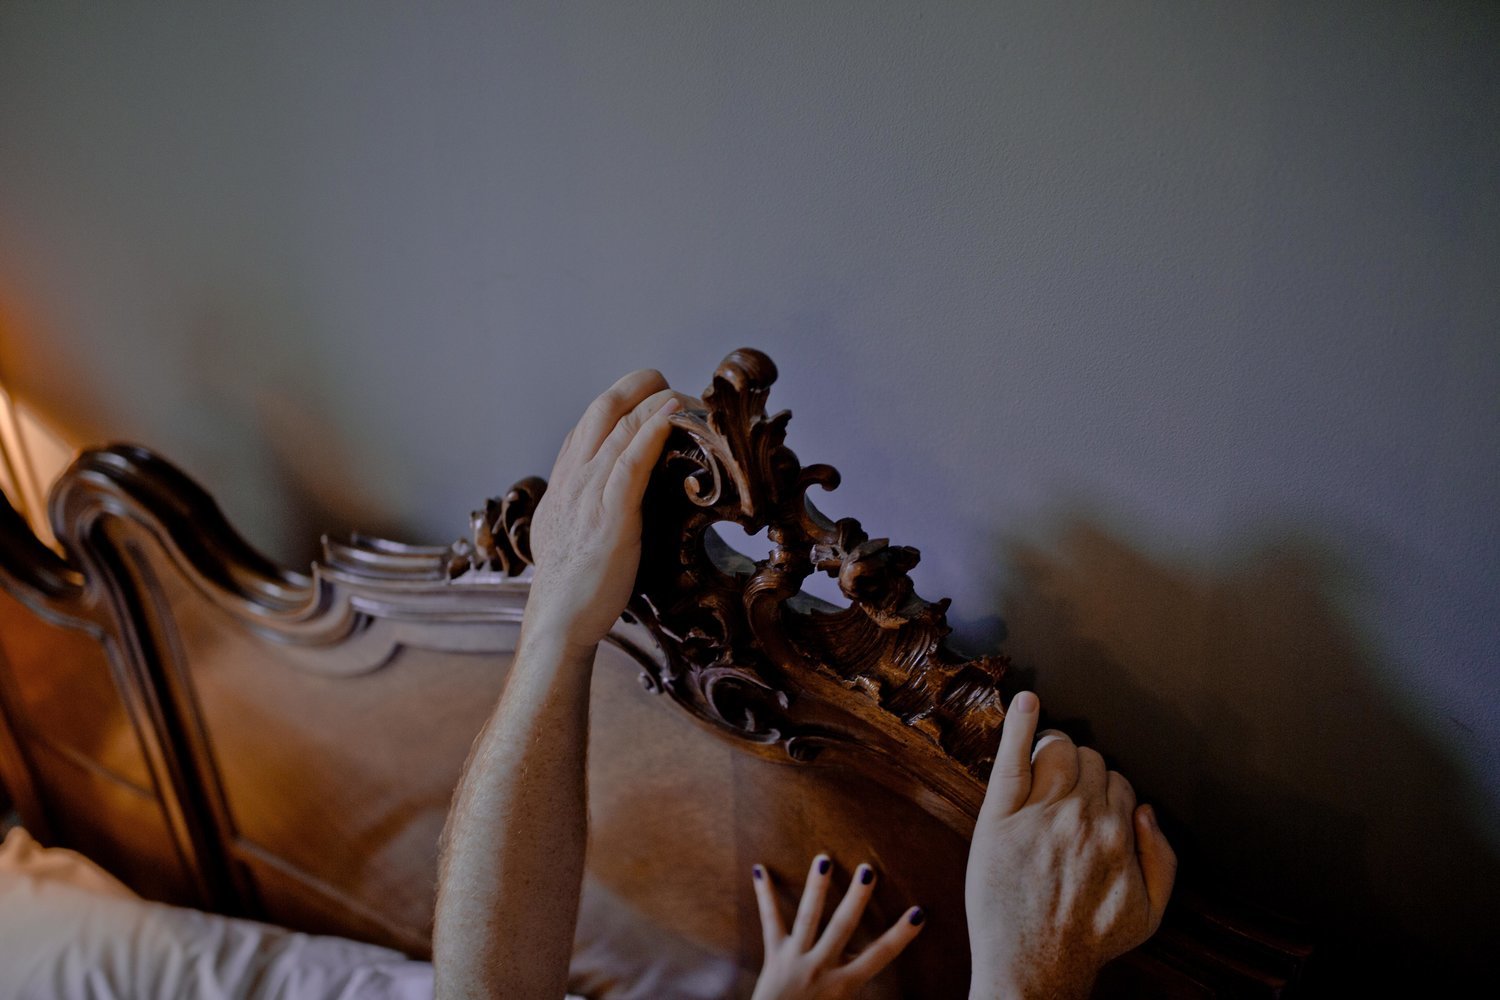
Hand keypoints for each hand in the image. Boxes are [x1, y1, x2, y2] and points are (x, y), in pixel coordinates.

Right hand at [522, 369, 687, 653]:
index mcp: (565, 479)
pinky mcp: (610, 515)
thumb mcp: (568, 531)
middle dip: (636, 385)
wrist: (559, 619)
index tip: (648, 394)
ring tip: (683, 394)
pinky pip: (632, 462)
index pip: (589, 422)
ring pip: (620, 428)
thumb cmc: (571, 583)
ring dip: (654, 403)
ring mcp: (589, 493)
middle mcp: (573, 477)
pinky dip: (652, 432)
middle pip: (602, 408)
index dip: (620, 401)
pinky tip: (671, 415)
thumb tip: (603, 496)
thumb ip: (583, 506)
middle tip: (666, 380)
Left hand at [750, 854, 924, 999]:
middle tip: (867, 870)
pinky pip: (770, 921)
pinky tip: (760, 869)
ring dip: (817, 887)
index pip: (879, 955)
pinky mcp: (775, 954)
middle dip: (857, 898)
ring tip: (824, 859)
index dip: (900, 935)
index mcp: (843, 984)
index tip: (918, 913)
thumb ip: (862, 992)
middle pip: (843, 926)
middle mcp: (822, 966)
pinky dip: (764, 895)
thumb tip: (884, 978)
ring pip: (809, 917)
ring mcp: (796, 957)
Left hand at [964, 692, 1175, 999]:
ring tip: (1046, 767)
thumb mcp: (1151, 912)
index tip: (1091, 809)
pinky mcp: (998, 817)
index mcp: (1119, 836)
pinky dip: (1020, 724)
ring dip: (1055, 750)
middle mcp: (1081, 818)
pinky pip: (1011, 758)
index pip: (1117, 782)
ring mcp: (1038, 814)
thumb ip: (1163, 857)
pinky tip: (1025, 702)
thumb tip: (1147, 809)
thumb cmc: (1087, 941)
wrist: (1033, 970)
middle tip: (1065, 796)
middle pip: (1089, 761)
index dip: (1104, 794)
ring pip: (1057, 750)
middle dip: (1082, 772)